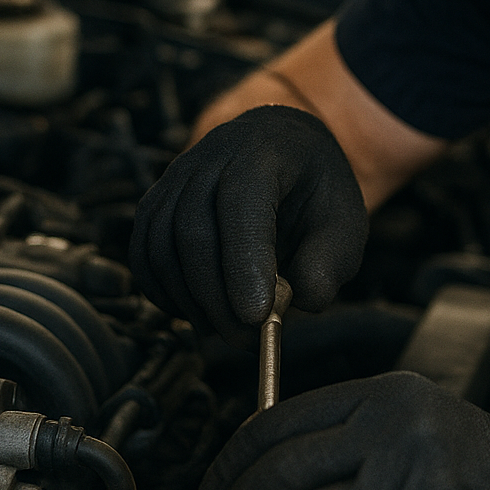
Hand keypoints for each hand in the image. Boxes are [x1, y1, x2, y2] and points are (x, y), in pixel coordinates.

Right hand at [129, 105, 366, 345]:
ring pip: (162, 247)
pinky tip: (200, 313)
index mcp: (264, 151)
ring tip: (230, 330)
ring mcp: (176, 177)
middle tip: (249, 339)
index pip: (242, 204)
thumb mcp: (345, 224)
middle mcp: (211, 156)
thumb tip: (301, 302)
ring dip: (191, 301)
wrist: (283, 150)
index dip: (244, 263)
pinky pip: (145, 255)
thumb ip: (328, 263)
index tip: (257, 317)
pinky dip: (165, 294)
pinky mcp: (156, 203)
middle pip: (193, 231)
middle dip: (218, 297)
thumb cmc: (316, 192)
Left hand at [199, 371, 489, 489]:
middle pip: (281, 469)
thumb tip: (257, 464)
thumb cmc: (476, 468)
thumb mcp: (408, 428)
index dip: (232, 461)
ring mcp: (410, 469)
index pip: (279, 421)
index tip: (214, 486)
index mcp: (386, 394)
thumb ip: (344, 435)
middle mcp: (394, 424)